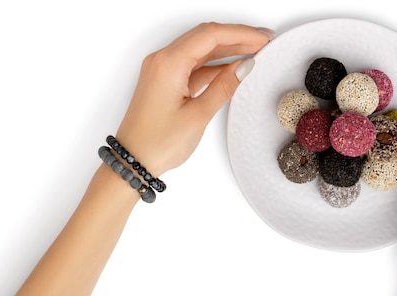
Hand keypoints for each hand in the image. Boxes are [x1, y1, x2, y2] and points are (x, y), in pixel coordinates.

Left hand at [115, 22, 272, 175]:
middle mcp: (162, 61)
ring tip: (253, 52)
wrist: (133, 161)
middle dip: (236, 37)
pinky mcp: (164, 81)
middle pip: (205, 37)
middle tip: (263, 41)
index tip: (262, 38)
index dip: (240, 33)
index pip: (210, 35)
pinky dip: (214, 65)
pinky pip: (193, 65)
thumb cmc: (157, 143)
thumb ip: (224, 87)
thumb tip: (244, 67)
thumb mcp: (198, 115)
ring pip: (200, 50)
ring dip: (226, 49)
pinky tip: (232, 69)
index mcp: (168, 64)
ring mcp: (162, 70)